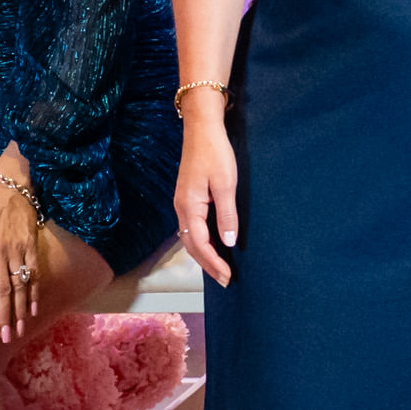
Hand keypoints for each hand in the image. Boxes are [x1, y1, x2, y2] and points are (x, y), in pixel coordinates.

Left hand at [0, 173, 51, 340]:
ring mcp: (17, 249)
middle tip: (5, 336)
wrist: (9, 187)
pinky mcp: (30, 245)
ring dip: (19, 309)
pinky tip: (32, 310)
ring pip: (19, 284)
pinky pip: (34, 273)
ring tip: (18, 329)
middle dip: (4, 315)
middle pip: (2, 289)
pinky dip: (34, 293)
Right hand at [171, 94, 236, 286]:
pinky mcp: (188, 198)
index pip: (200, 244)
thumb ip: (227, 215)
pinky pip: (192, 228)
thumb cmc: (215, 153)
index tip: (227, 276)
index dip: (214, 263)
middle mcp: (182, 208)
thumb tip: (228, 242)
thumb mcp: (226, 184)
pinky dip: (202, 242)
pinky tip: (213, 245)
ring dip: (204, 255)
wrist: (201, 129)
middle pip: (192, 246)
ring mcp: (183, 203)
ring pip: (190, 238)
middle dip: (208, 265)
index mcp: (189, 206)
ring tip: (219, 269)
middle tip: (225, 280)